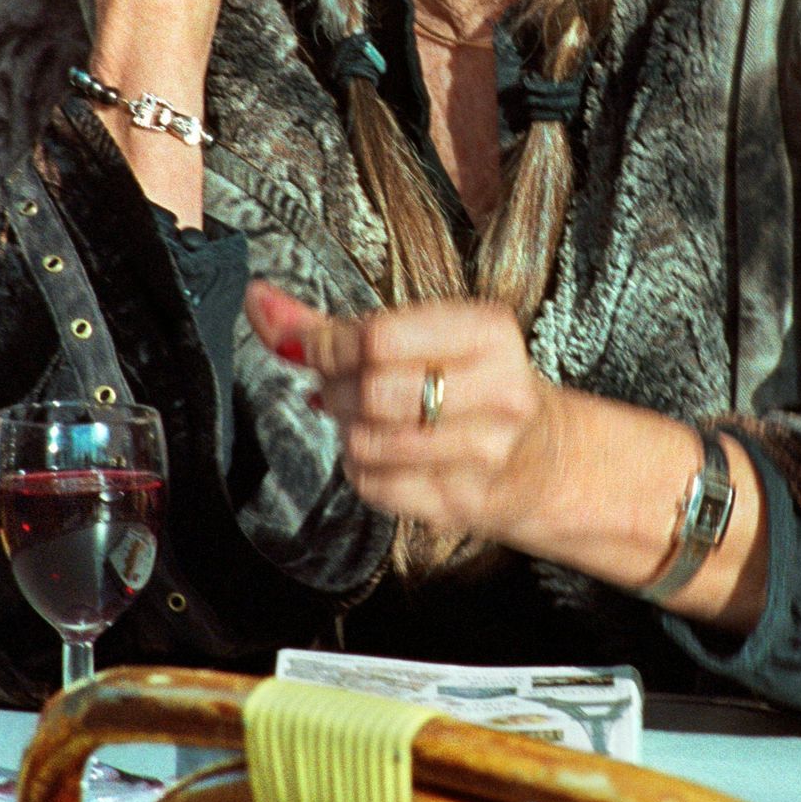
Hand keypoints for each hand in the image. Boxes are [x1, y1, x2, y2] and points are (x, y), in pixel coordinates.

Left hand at [246, 282, 559, 544]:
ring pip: (367, 443)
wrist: (542, 458)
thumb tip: (258, 301)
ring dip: (346, 433)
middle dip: (334, 392)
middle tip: (336, 391)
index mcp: (488, 331)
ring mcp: (485, 451)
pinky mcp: (463, 501)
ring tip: (363, 421)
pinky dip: (361, 471)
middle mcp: (499, 390)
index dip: (327, 346)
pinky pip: (373, 486)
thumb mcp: (420, 338)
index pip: (378, 337)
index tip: (315, 351)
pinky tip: (384, 457)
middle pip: (370, 391)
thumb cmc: (466, 384)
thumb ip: (332, 323)